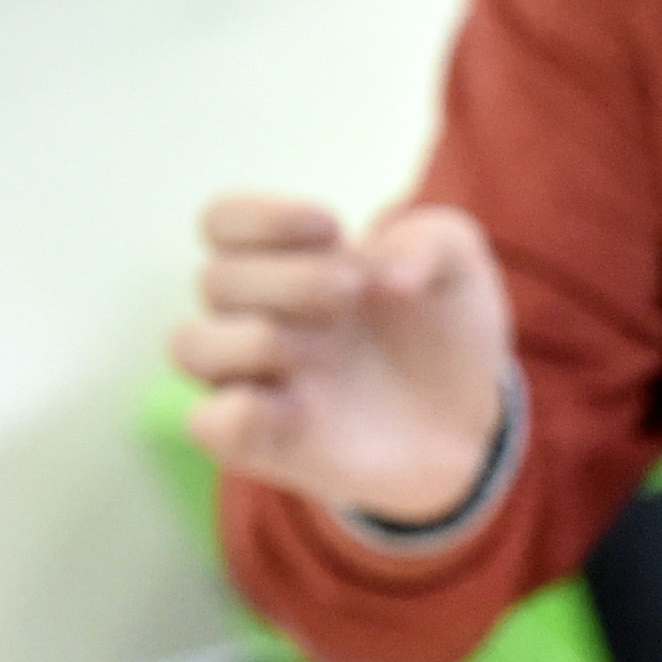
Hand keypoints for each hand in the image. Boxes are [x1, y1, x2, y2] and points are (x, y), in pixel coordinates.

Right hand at [174, 197, 518, 524]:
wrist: (470, 422)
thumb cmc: (443, 331)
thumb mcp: (458, 267)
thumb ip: (431, 241)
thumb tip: (386, 270)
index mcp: (286, 263)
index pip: (223, 222)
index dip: (261, 218)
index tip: (331, 228)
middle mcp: (256, 317)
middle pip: (214, 280)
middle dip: (284, 278)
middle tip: (351, 290)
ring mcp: (255, 381)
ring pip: (191, 345)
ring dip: (254, 338)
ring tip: (324, 346)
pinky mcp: (265, 444)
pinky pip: (208, 426)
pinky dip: (232, 414)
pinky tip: (296, 404)